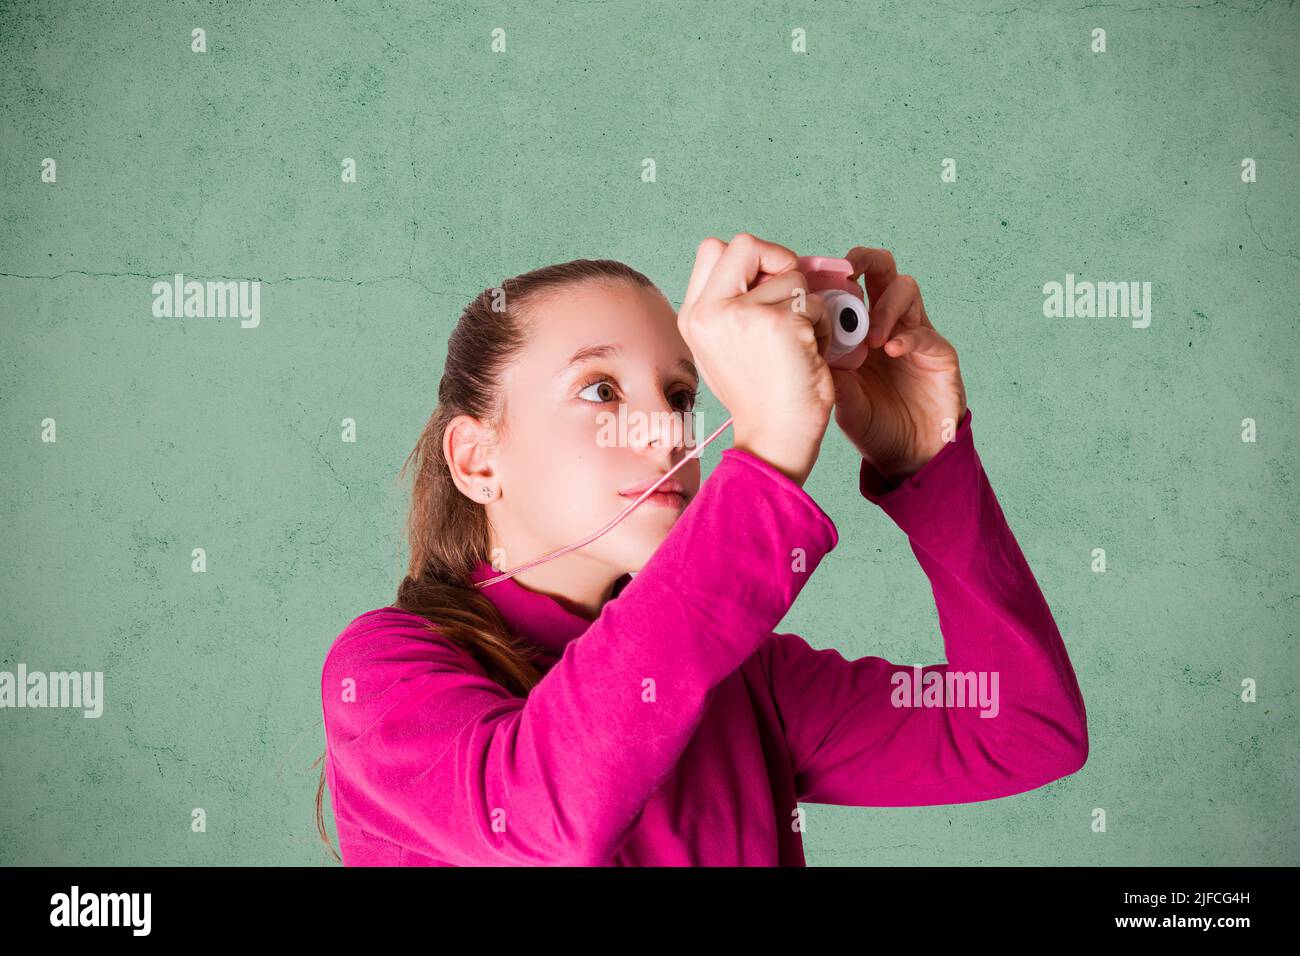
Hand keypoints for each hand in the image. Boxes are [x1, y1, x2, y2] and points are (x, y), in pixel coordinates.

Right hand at [679, 234, 834, 486]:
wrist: (775, 436)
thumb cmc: (761, 393)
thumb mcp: (728, 343)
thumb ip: (736, 301)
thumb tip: (774, 264)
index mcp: (694, 315)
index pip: (714, 249)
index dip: (748, 261)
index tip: (764, 290)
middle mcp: (709, 312)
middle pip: (746, 244)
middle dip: (778, 263)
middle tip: (790, 299)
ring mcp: (743, 314)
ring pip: (792, 275)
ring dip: (807, 306)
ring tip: (798, 344)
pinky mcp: (780, 323)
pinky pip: (816, 301)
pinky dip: (824, 325)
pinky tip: (810, 354)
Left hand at [830, 247, 966, 483]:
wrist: (907, 458)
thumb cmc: (871, 426)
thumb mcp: (838, 398)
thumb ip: (826, 369)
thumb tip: (804, 339)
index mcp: (860, 328)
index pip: (850, 285)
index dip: (833, 275)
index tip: (813, 277)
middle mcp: (888, 323)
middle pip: (882, 270)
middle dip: (864, 261)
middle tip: (846, 274)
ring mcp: (916, 335)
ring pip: (906, 289)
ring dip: (885, 306)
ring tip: (871, 338)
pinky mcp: (939, 354)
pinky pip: (926, 333)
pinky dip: (908, 336)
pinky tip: (891, 350)